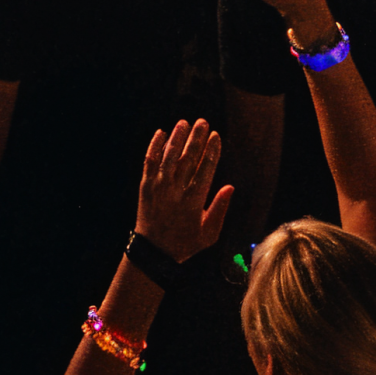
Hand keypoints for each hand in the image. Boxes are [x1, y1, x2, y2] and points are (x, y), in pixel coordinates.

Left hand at [134, 119, 233, 264]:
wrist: (153, 252)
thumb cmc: (185, 243)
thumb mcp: (209, 234)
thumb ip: (220, 209)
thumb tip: (231, 187)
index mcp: (194, 202)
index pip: (205, 170)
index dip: (211, 151)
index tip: (216, 136)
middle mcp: (176, 191)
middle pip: (188, 158)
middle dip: (196, 138)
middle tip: (203, 122)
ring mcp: (159, 187)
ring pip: (168, 156)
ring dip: (176, 137)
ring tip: (184, 123)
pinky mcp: (145, 186)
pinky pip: (149, 162)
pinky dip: (154, 146)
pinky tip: (160, 133)